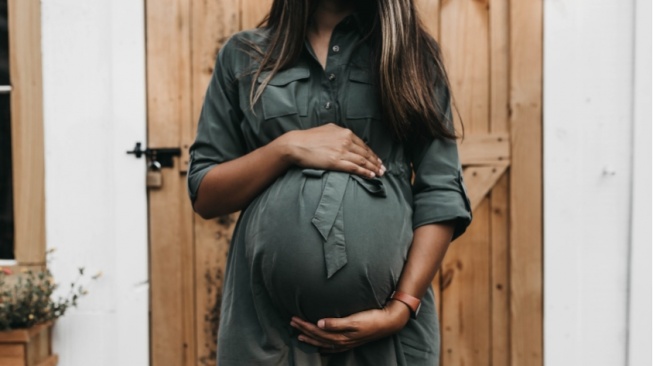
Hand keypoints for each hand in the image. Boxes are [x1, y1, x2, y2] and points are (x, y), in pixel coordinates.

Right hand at [278, 123, 384, 177]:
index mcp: (344, 132)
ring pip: (362, 161)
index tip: (377, 160)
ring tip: (380, 174)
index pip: (363, 144)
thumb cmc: (309, 138)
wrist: (296, 144)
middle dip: (376, 162)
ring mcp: (341, 151)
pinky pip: (354, 168)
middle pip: (365, 153)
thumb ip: (338, 133)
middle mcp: (345, 140)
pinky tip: (371, 176)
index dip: (372, 153)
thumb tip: (345, 136)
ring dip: (373, 168)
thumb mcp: (327, 130)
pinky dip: (365, 172)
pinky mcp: (336, 161)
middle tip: (383, 169)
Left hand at [289, 300, 410, 352]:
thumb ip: (336, 323)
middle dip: (303, 330)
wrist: (388, 322)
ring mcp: (346, 343)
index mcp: (340, 335)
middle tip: (292, 322)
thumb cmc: (371, 318)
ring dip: (310, 338)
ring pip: (323, 342)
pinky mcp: (351, 341)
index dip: (304, 325)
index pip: (317, 331)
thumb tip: (319, 323)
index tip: (294, 319)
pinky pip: (332, 347)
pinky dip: (323, 346)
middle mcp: (341, 341)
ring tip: (299, 334)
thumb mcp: (354, 319)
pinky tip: (320, 347)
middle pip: (317, 337)